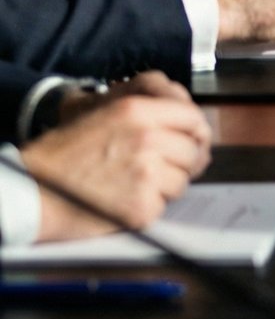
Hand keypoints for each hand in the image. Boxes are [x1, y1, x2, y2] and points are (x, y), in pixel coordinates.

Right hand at [23, 77, 211, 241]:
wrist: (33, 190)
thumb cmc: (65, 154)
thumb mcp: (107, 114)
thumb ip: (152, 116)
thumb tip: (196, 129)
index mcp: (138, 110)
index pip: (193, 118)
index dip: (198, 133)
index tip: (195, 143)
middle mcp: (147, 137)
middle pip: (192, 152)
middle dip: (181, 163)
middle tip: (158, 170)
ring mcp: (145, 173)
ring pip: (181, 181)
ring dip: (164, 186)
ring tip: (133, 185)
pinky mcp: (141, 207)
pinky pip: (163, 206)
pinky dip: (148, 208)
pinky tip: (123, 201)